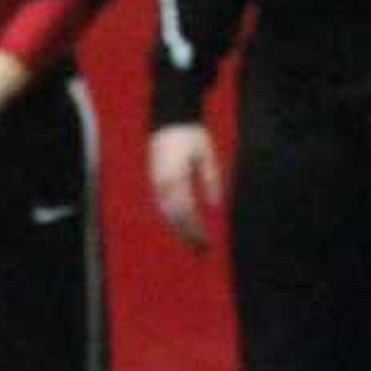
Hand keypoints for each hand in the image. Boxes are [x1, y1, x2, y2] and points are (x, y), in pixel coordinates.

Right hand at [149, 123, 225, 249]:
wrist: (169, 120)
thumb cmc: (192, 136)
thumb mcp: (206, 154)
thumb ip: (211, 179)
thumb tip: (215, 205)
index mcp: (177, 177)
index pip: (187, 212)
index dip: (196, 230)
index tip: (207, 242)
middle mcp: (163, 183)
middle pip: (175, 217)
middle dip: (188, 235)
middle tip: (202, 250)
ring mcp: (156, 183)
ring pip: (167, 214)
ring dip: (179, 230)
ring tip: (193, 243)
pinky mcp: (155, 181)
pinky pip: (163, 206)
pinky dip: (173, 220)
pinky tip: (182, 227)